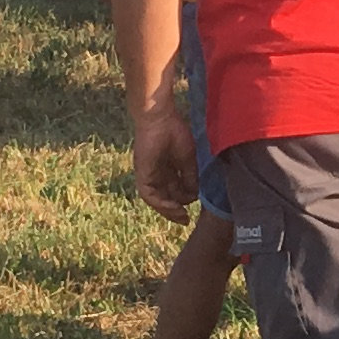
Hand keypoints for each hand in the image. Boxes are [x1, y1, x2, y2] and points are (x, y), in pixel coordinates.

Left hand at [133, 93, 200, 219]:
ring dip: (168, 210)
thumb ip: (190, 177)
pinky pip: (149, 195)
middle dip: (175, 210)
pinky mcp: (142, 174)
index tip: (194, 206)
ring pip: (156, 199)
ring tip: (181, 216)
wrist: (160, 119)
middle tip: (186, 219)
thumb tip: (195, 194)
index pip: (174, 190)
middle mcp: (157, 174)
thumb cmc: (174, 132)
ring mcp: (148, 175)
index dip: (183, 200)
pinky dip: (160, 203)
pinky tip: (172, 207)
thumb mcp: (187, 159)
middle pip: (165, 197)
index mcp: (167, 169)